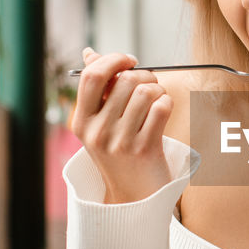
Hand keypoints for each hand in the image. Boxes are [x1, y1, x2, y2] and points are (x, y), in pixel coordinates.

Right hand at [71, 47, 174, 203]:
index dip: (113, 60)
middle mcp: (97, 132)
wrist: (134, 196)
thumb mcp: (98, 123)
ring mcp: (120, 141)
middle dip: (144, 75)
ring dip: (158, 89)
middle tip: (150, 84)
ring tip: (157, 99)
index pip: (92, 76)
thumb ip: (96, 88)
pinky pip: (162, 107)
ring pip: (146, 92)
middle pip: (125, 80)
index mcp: (81, 121)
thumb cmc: (119, 152)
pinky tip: (164, 111)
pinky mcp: (144, 149)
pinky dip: (167, 103)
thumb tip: (90, 53)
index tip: (129, 61)